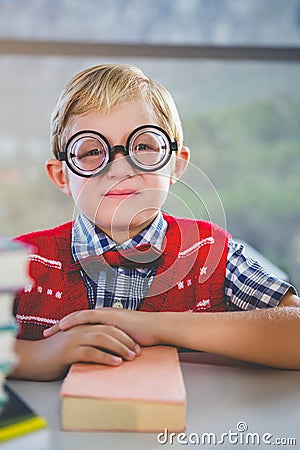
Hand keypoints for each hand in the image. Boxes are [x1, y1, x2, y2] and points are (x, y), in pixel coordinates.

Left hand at [44, 308, 159, 346]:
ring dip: (64, 323)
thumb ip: (115, 344)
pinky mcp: (110, 316)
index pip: (83, 323)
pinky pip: (88, 317)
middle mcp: (104, 314)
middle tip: (46, 333)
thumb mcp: (125, 341)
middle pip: (77, 318)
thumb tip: (107, 356)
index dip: (69, 328)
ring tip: (51, 330)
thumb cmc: (145, 336)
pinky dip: (75, 321)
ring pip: (79, 316)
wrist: (157, 328)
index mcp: (107, 320)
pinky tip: (65, 326)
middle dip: (60, 325)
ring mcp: (107, 314)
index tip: (56, 336)